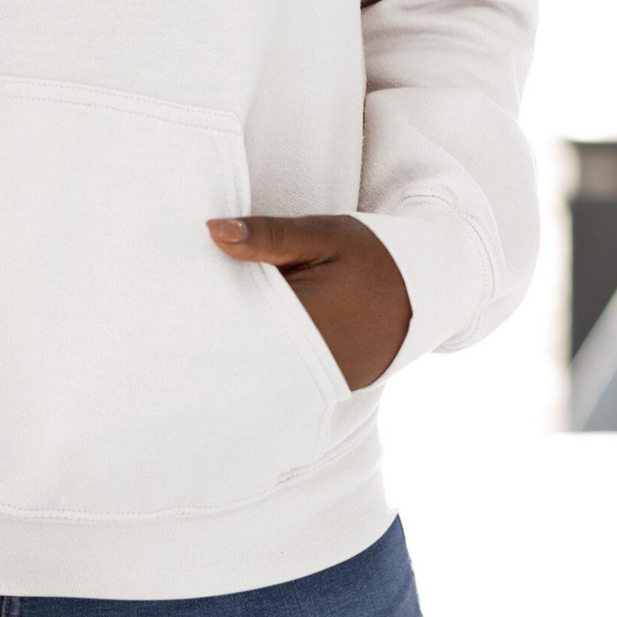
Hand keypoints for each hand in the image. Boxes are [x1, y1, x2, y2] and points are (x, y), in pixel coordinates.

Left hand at [204, 211, 410, 391]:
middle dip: (222, 322)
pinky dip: (268, 352)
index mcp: (305, 323)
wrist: (426, 288)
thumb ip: (266, 236)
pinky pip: (285, 373)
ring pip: (263, 365)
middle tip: (201, 295)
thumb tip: (211, 229)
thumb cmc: (371, 255)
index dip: (208, 302)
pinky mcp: (330, 386)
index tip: (190, 283)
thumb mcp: (321, 235)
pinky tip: (259, 328)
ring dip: (245, 339)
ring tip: (226, 310)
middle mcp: (313, 365)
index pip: (236, 320)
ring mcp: (323, 382)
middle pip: (245, 349)